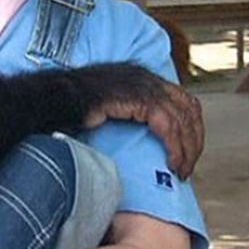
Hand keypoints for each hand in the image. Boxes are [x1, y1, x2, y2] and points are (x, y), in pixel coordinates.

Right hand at [83, 82, 203, 178]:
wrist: (55, 100)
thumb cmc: (75, 108)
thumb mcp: (112, 108)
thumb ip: (132, 114)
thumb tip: (148, 138)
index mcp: (143, 78)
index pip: (184, 99)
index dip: (192, 127)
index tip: (189, 151)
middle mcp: (147, 78)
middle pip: (188, 109)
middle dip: (193, 140)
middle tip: (188, 167)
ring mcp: (143, 86)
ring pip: (181, 119)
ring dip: (186, 148)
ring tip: (180, 170)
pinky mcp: (137, 99)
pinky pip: (167, 125)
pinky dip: (174, 146)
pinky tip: (171, 163)